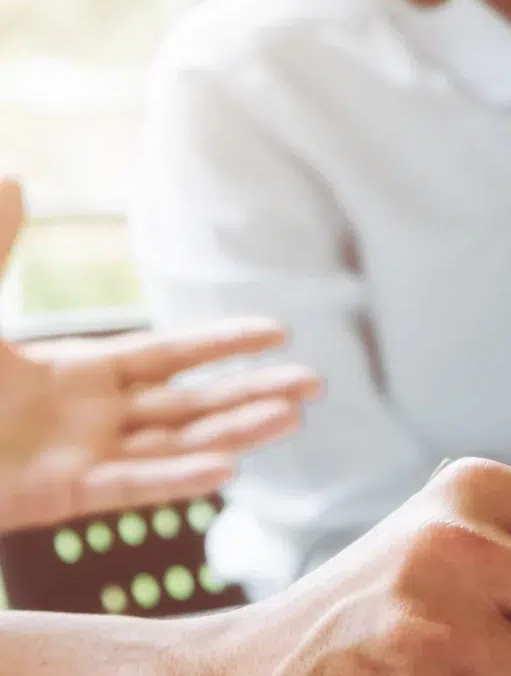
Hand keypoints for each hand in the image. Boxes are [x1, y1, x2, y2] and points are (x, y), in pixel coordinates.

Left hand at [0, 178, 321, 530]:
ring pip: (175, 446)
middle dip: (252, 393)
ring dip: (235, 433)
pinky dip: (176, 481)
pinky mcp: (55, 497)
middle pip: (189, 406)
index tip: (278, 333)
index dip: (222, 344)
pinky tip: (228, 469)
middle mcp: (87, 419)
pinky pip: (129, 488)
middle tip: (315, 385)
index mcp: (71, 374)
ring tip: (294, 417)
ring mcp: (77, 461)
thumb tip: (19, 178)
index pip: (168, 358)